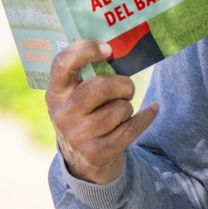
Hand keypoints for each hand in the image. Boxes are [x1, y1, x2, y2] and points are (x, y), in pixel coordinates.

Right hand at [46, 39, 159, 183]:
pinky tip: (152, 109)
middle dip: (123, 85)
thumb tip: (116, 46)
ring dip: (128, 106)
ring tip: (122, 111)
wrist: (85, 162)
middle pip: (101, 87)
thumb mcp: (76, 96)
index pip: (62, 63)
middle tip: (126, 89)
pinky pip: (131, 129)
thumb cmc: (86, 115)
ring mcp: (77, 136)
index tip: (108, 49)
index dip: (86, 50)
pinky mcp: (96, 153)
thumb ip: (87, 75)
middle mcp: (62, 114)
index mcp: (55, 93)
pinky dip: (146, 117)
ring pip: (119, 109)